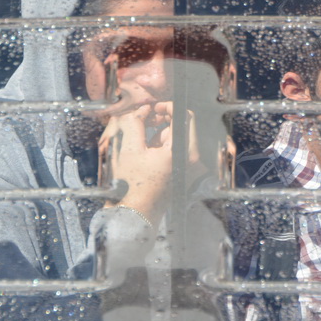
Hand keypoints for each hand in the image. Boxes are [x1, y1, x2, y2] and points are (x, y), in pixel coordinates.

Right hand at [100, 102, 201, 224]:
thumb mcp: (130, 148)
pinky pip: (176, 151)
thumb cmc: (131, 185)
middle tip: (146, 121)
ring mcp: (188, 168)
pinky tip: (147, 156)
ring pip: (177, 139)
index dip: (168, 107)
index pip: (184, 117)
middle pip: (182, 127)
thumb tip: (143, 109)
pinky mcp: (183, 173)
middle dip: (163, 121)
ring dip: (161, 135)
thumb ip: (136, 122)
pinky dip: (162, 148)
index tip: (154, 108)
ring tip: (143, 145)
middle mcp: (190, 160)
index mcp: (181, 152)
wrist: (134, 213)